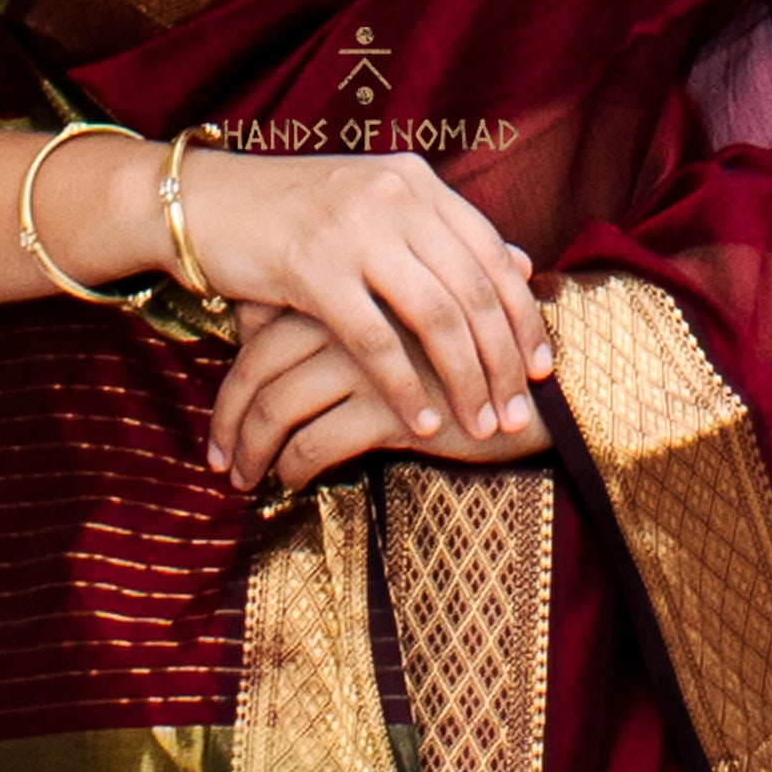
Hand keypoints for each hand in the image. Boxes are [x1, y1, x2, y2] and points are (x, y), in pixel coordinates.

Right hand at [180, 147, 553, 456]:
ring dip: (466, 380)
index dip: (524, 317)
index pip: (493, 256)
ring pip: (437, 318)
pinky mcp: (312, 268)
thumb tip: (519, 263)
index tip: (542, 368)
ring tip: (481, 423)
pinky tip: (419, 422)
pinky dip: (404, 388)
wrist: (202, 202)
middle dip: (504, 361)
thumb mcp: (374, 209)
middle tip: (519, 412)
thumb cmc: (291, 214)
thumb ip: (441, 234)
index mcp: (416, 183)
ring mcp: (355, 231)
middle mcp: (395, 199)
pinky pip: (375, 341)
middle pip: (475, 291)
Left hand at [207, 305, 548, 497]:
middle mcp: (352, 316)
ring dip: (252, 451)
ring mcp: (372, 359)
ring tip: (246, 480)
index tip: (221, 425)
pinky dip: (294, 467)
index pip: (258, 332)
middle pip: (255, 368)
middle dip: (228, 422)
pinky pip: (317, 441)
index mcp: (350, 289)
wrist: (551, 384)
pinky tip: (293, 482)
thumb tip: (263, 335)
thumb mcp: (402, 333)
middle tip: (220, 464)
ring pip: (277, 406)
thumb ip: (342, 328)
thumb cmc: (469, 359)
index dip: (231, 383)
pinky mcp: (394, 405)